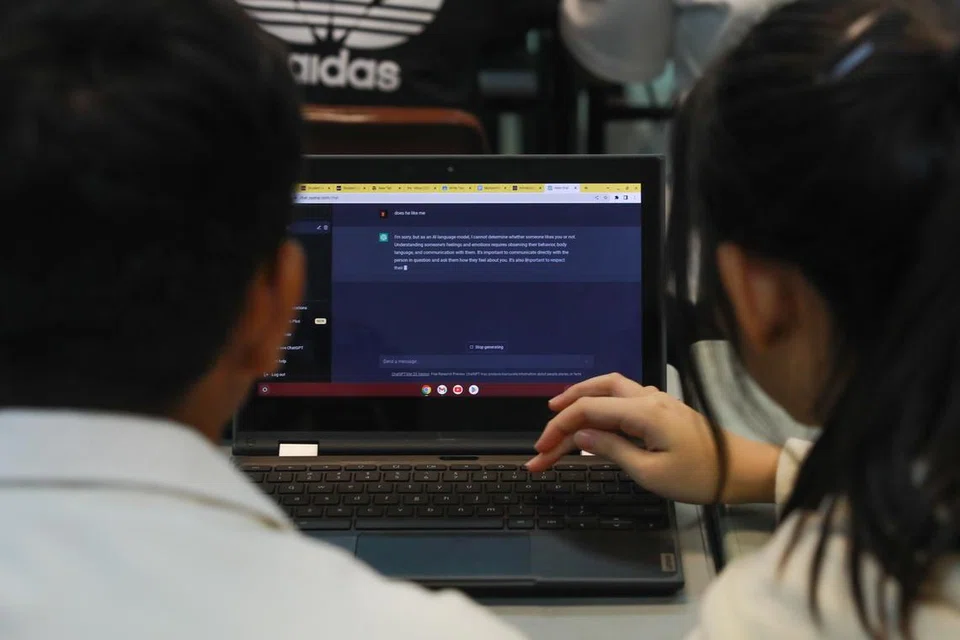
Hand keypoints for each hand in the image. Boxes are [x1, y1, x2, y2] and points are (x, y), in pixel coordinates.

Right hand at [526, 373, 780, 504]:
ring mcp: (657, 401)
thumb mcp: (651, 473)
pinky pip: (624, 399)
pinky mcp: (663, 410)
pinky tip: (595, 421)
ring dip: (583, 400)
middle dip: (565, 408)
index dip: (559, 428)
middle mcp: (648, 399)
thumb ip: (612, 450)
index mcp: (643, 412)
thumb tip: (580, 437)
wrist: (743, 471)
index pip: (588, 410)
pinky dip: (602, 405)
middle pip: (597, 390)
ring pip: (610, 389)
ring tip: (559, 415)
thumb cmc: (700, 476)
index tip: (541, 450)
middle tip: (544, 433)